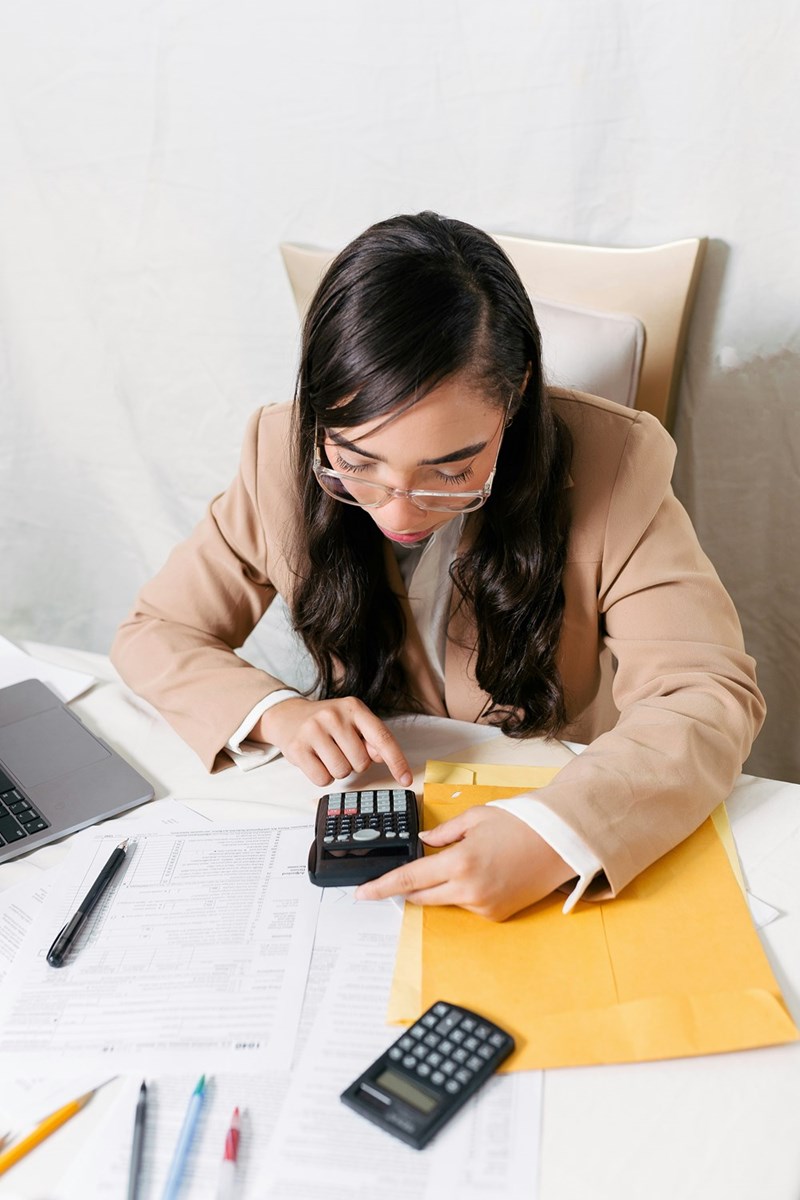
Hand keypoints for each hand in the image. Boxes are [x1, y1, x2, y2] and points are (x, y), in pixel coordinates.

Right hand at [256, 696, 412, 788]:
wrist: (287, 716)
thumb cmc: (327, 723)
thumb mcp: (351, 722)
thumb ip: (371, 738)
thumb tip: (382, 756)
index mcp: (354, 707)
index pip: (382, 738)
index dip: (397, 761)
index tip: (406, 779)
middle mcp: (334, 716)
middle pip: (361, 762)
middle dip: (354, 763)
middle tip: (341, 750)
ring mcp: (314, 730)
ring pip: (342, 772)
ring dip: (338, 770)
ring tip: (327, 754)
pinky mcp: (298, 748)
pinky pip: (323, 779)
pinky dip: (323, 777)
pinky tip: (316, 761)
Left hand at [355, 807, 575, 920]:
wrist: (560, 844)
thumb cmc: (521, 825)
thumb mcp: (476, 818)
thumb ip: (443, 833)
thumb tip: (422, 844)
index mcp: (459, 862)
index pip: (409, 879)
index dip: (381, 887)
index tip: (362, 893)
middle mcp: (468, 889)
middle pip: (422, 896)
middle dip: (409, 887)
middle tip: (406, 874)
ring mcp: (483, 906)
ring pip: (445, 900)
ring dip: (442, 886)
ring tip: (469, 860)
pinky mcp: (495, 915)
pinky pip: (467, 905)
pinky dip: (465, 892)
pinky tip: (485, 873)